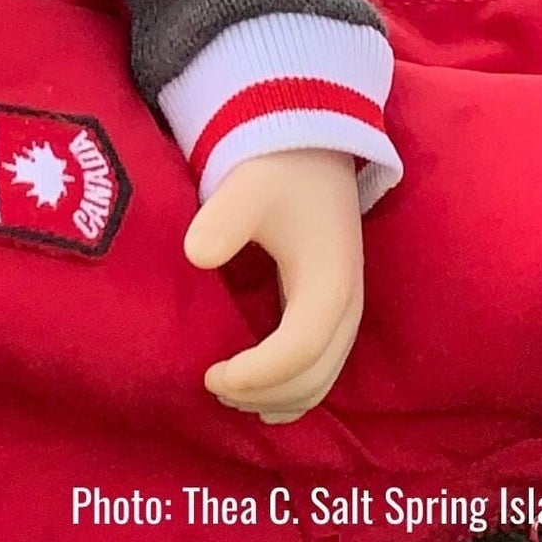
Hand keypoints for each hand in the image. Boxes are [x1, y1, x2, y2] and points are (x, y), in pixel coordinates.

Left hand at [183, 149, 363, 424]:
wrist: (310, 145)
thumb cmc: (278, 169)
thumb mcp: (247, 190)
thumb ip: (223, 220)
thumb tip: (195, 255)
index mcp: (329, 285)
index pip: (299, 350)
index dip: (259, 373)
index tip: (213, 376)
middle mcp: (346, 306)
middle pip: (315, 375)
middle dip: (265, 392)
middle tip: (213, 388)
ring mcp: (346, 309)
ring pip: (322, 377)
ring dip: (281, 396)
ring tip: (230, 396)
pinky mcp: (334, 305)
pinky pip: (322, 364)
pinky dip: (295, 387)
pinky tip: (263, 396)